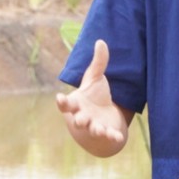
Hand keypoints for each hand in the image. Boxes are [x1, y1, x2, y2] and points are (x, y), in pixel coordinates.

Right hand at [55, 39, 131, 156]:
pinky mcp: (106, 132)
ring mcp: (94, 126)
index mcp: (76, 104)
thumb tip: (100, 41)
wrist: (103, 117)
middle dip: (79, 120)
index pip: (66, 104)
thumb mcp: (95, 78)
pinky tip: (118, 137)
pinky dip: (112, 137)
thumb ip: (98, 63)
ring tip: (99, 129)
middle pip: (78, 120)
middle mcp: (82, 117)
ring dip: (95, 129)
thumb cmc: (94, 96)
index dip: (62, 102)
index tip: (59, 97)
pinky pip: (109, 136)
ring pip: (93, 130)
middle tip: (80, 120)